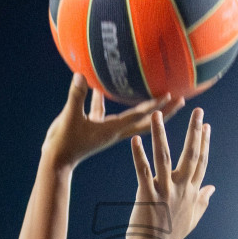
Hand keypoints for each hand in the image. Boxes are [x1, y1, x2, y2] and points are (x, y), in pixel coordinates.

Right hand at [41, 73, 183, 167]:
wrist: (56, 162)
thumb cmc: (64, 143)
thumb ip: (76, 97)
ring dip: (142, 106)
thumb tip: (81, 76)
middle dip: (164, 111)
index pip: (139, 116)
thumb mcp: (69, 118)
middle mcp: (115, 131)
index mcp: (113, 130)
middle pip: (146, 120)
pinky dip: (102, 98)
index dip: (155, 106)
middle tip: (181, 99)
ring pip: (129, 116)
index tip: (171, 96)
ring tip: (153, 93)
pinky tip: (99, 86)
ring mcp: (106, 130)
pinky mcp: (95, 128)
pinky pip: (102, 111)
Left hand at [129, 107, 212, 238]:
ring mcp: (165, 191)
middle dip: (194, 131)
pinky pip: (142, 171)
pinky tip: (136, 140)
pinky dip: (139, 155)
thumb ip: (203, 200)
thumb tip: (212, 188)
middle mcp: (181, 188)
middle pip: (190, 155)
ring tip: (157, 115)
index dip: (204, 143)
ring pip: (164, 158)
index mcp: (192, 192)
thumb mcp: (193, 218)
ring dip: (161, 134)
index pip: (201, 162)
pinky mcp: (147, 195)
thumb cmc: (171, 237)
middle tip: (197, 110)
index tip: (206, 125)